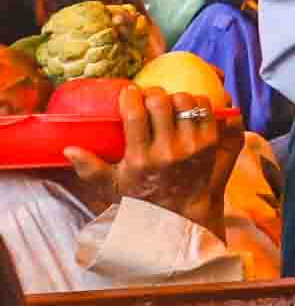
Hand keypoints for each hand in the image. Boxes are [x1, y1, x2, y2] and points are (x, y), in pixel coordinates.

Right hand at [64, 88, 244, 232]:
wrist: (184, 214)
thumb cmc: (143, 198)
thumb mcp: (112, 187)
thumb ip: (89, 168)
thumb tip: (68, 149)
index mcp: (141, 158)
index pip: (135, 115)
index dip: (131, 96)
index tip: (128, 91)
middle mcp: (169, 151)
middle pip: (162, 102)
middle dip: (153, 93)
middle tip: (149, 97)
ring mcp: (195, 147)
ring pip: (188, 101)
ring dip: (177, 97)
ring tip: (169, 104)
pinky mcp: (214, 145)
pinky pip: (210, 110)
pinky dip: (200, 104)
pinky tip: (190, 109)